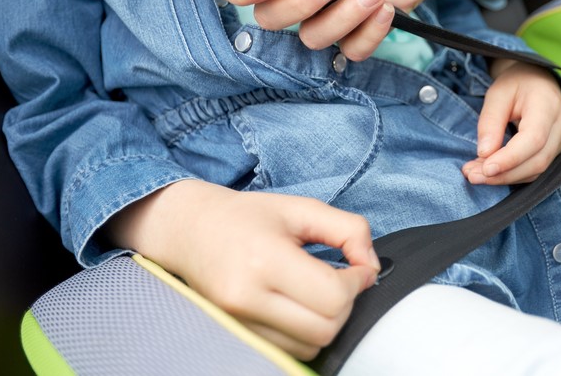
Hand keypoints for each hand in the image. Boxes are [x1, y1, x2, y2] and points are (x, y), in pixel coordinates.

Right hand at [108, 180, 380, 359]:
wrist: (189, 230)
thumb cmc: (248, 217)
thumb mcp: (302, 209)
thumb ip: (349, 230)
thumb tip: (371, 267)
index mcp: (265, 259)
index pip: (332, 296)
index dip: (357, 283)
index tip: (357, 267)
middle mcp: (246, 297)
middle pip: (325, 328)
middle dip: (344, 305)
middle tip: (339, 279)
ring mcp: (237, 322)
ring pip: (309, 346)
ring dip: (325, 323)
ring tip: (315, 292)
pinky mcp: (234, 334)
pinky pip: (287, 351)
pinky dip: (304, 333)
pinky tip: (298, 306)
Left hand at [462, 60, 560, 184]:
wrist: (536, 79)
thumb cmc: (516, 83)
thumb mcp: (497, 94)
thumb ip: (490, 122)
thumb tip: (484, 154)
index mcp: (547, 105)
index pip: (534, 138)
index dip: (510, 158)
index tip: (485, 169)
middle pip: (537, 160)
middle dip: (504, 174)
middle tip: (472, 175)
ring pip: (537, 169)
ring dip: (506, 177)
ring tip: (477, 175)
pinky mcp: (556, 150)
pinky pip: (536, 169)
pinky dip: (513, 175)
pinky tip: (492, 173)